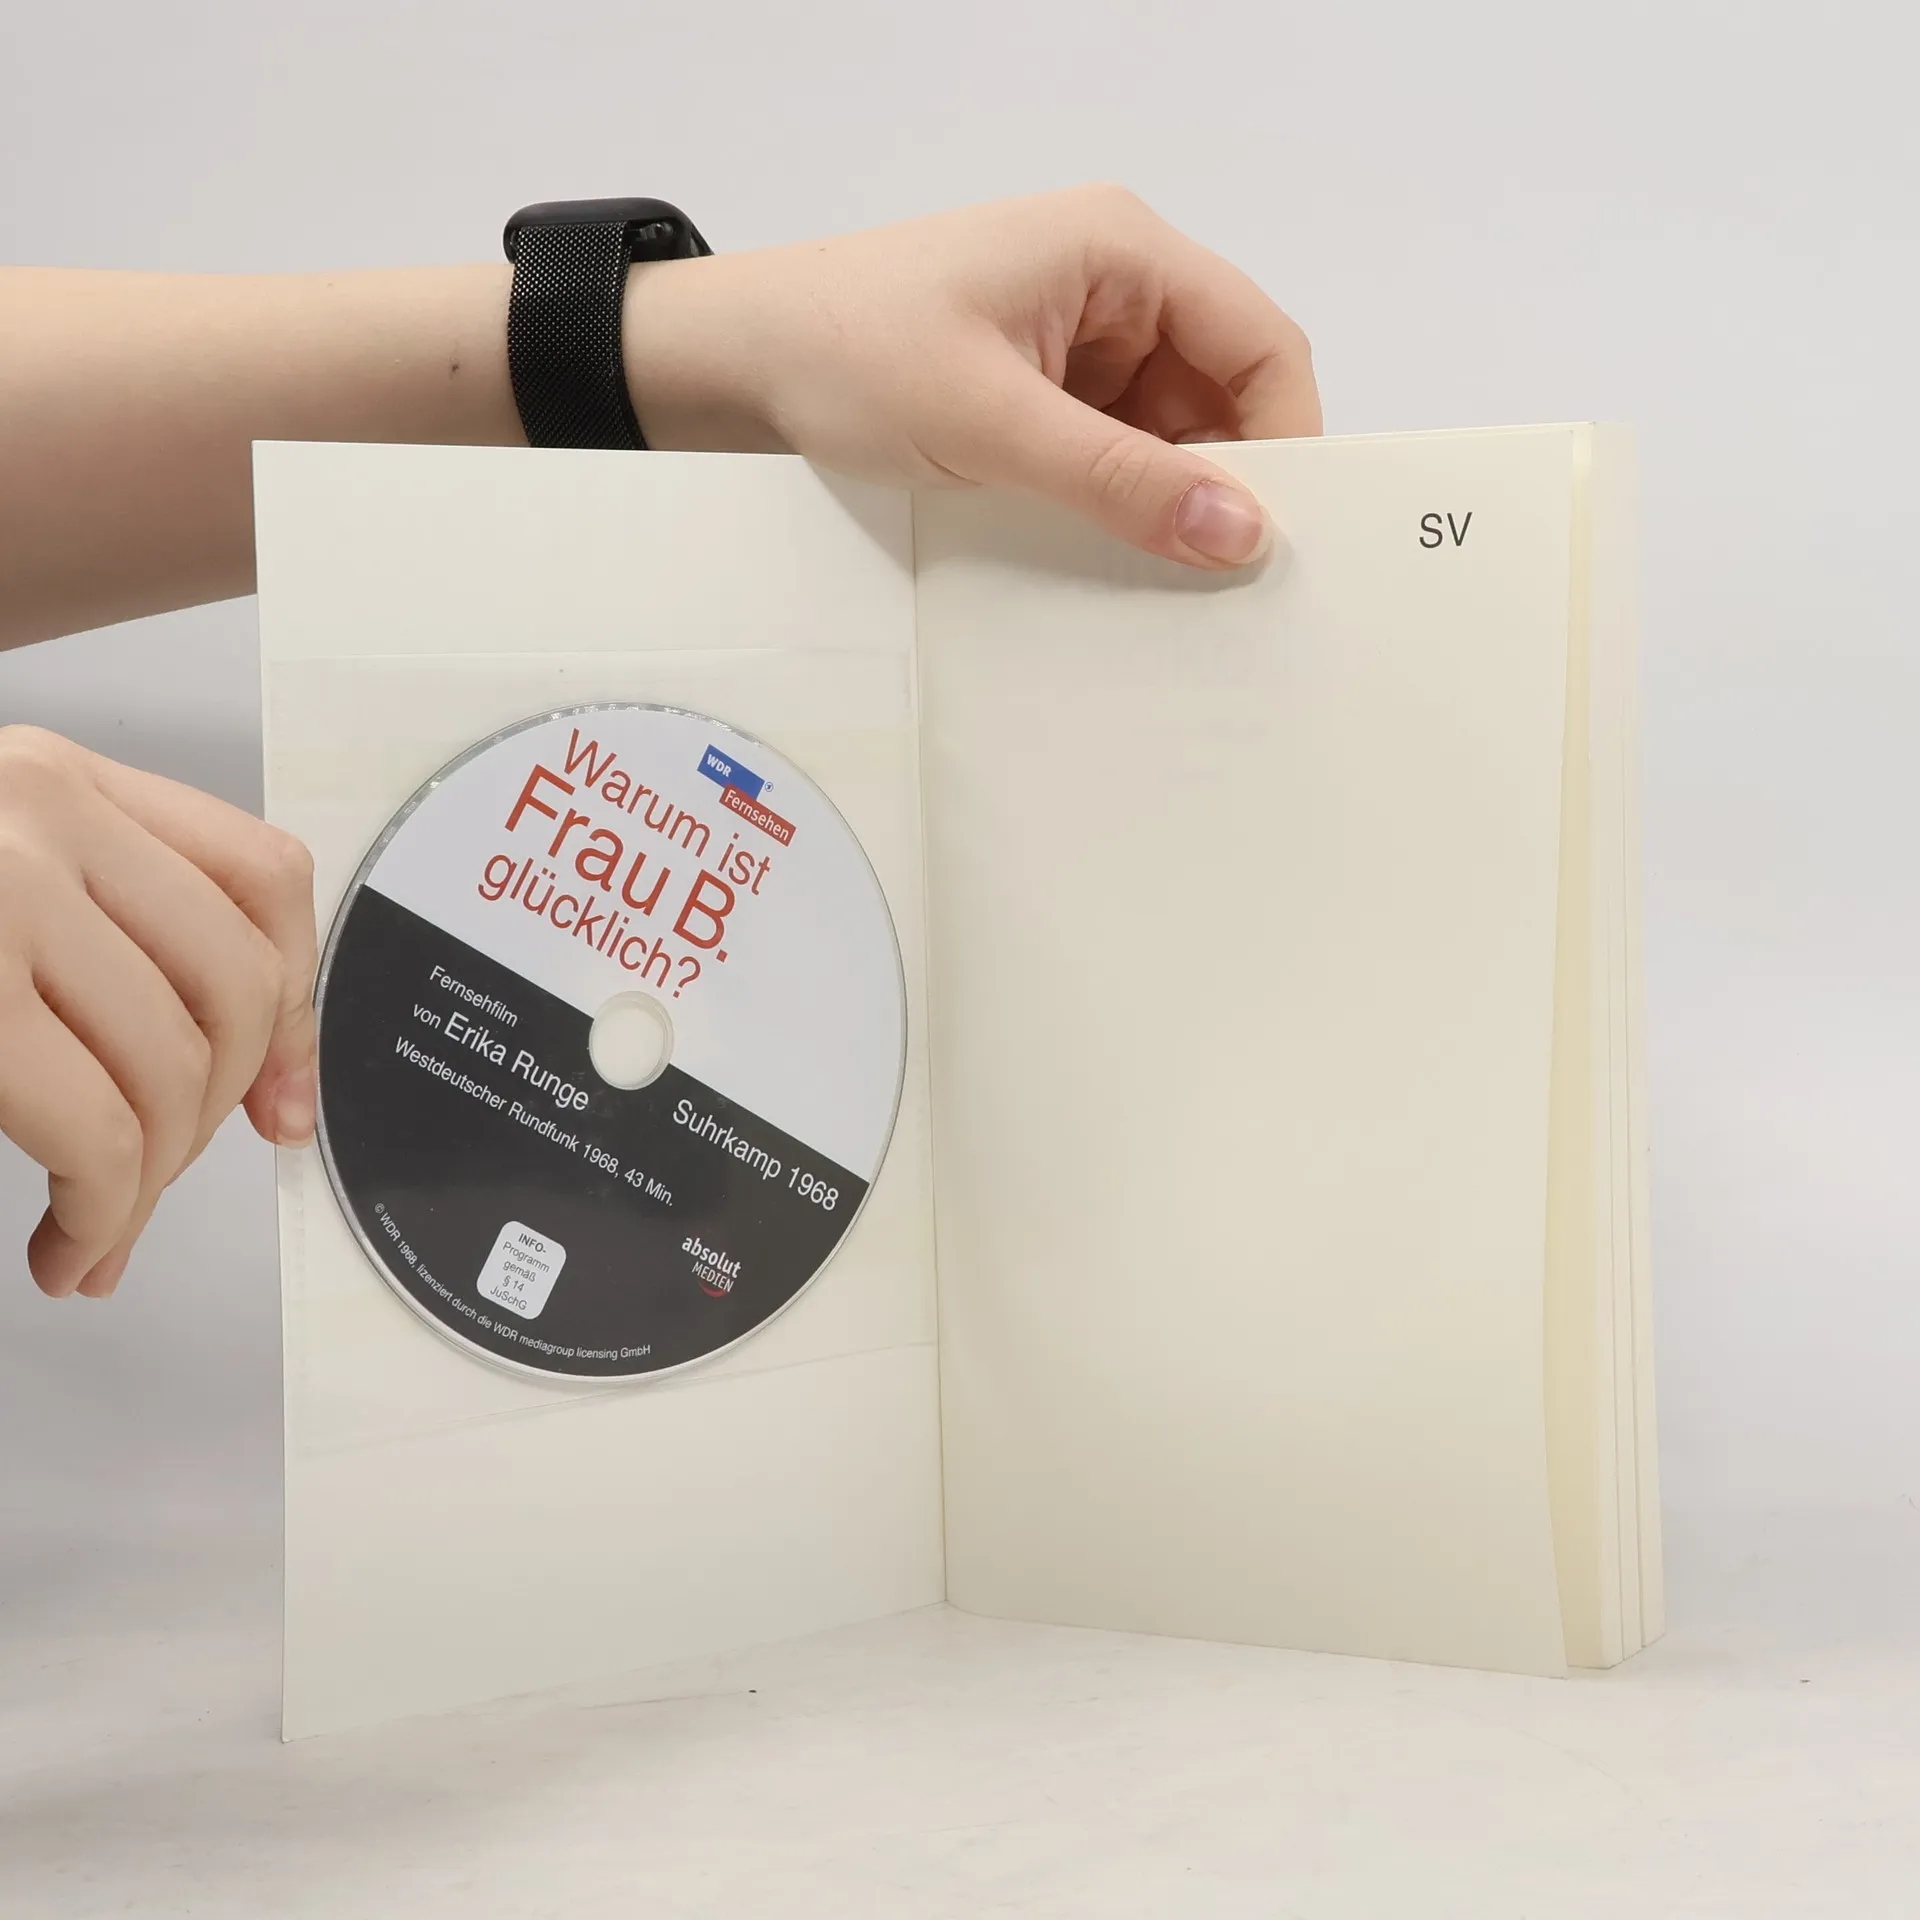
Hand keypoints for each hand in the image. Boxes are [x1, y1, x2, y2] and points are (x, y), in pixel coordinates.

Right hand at [0, 728, 316, 1297]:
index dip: (296, 1006)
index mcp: (55, 778)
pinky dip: (103, 1209)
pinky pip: (95, 1127)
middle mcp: (37, 812)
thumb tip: (264, 1087)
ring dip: (149, 1185)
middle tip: (142, 1187)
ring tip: (93, 1230)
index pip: (261, 878)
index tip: (283, 1104)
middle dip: (210, 1120)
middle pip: (236, 989)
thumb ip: (104, 935)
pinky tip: (65, 1242)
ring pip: (173, 1070)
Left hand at [624, 185, 1320, 568]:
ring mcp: (1077, 338)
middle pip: (1222, 392)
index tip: (1280, 538)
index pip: (1259, 343)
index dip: (1287, 439)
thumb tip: (1241, 534)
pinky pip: (1113, 447)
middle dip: (1225, 480)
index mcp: (1120, 253)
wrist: (736, 361)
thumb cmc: (849, 355)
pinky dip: (1117, 499)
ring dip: (1165, 499)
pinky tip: (1104, 553)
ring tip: (1158, 579)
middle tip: (1222, 581)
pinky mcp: (1041, 387)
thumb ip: (1119, 481)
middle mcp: (1113, 286)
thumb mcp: (992, 426)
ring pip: (1169, 430)